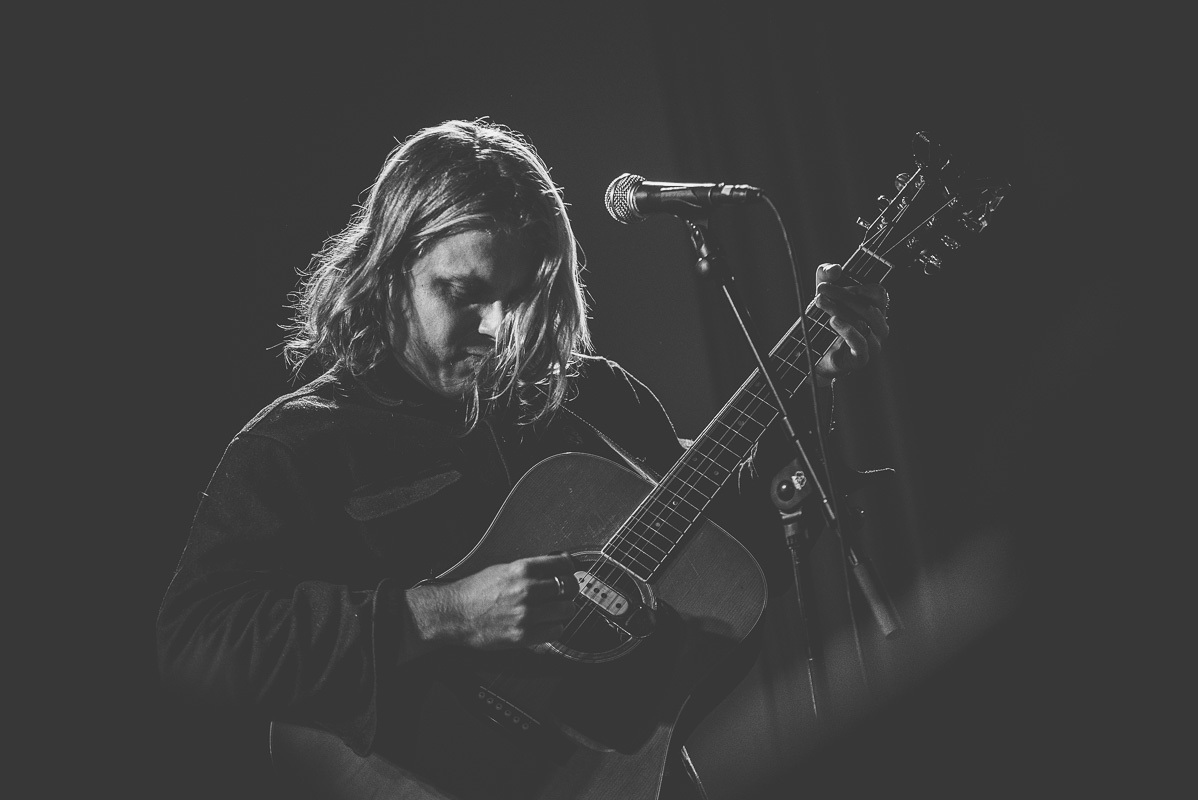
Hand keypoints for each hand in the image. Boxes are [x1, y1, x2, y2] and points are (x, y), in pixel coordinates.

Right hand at [407, 553, 578, 649]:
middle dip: (570, 590)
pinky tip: (545, 624)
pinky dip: (554, 628)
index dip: (569, 568)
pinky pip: (556, 631)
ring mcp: (527, 614)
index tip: (568, 572)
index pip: (563, 564)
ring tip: (553, 610)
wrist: (456, 614)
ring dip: (563, 610)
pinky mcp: (524, 635)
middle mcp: (527, 590)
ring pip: (567, 610)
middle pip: (570, 587)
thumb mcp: (504, 569)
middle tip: (564, 593)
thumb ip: (532, 569)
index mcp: (522, 569)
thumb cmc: (477, 591)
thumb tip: (558, 567)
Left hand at [812, 263, 888, 381]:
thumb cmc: (825, 320)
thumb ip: (827, 276)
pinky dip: (848, 331)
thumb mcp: (824, 294)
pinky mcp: (861, 358)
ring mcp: (873, 343)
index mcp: (876, 310)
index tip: (837, 283)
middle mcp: (879, 326)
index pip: (879, 294)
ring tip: (820, 302)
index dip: (859, 287)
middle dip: (842, 296)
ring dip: (839, 310)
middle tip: (820, 289)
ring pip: (863, 324)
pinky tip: (834, 321)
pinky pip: (861, 344)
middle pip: (868, 307)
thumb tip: (835, 268)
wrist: (814, 352)